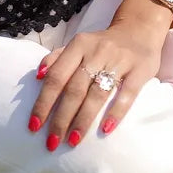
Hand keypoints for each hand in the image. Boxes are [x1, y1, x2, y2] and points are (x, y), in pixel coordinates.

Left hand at [28, 24, 162, 148]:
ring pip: (97, 94)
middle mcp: (96, 52)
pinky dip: (115, 112)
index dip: (44, 102)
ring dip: (83, 119)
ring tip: (72, 141)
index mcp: (78, 45)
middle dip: (61, 118)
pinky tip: (105, 130)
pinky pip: (126, 94)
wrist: (139, 29)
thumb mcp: (79, 44)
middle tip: (52, 142)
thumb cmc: (102, 44)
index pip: (57, 77)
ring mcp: (119, 61)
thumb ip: (57, 58)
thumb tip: (38, 76)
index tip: (34, 125)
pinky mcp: (139, 71)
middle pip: (74, 89)